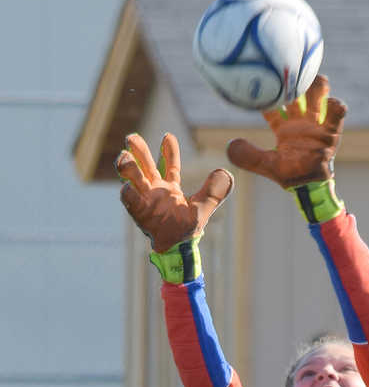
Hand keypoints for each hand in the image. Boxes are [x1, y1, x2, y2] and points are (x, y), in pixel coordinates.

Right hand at [116, 133, 233, 252]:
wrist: (177, 250)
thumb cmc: (186, 230)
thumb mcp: (202, 209)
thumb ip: (213, 192)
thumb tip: (226, 174)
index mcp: (170, 187)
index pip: (169, 164)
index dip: (169, 150)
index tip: (168, 136)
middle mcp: (155, 190)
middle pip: (144, 165)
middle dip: (138, 151)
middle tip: (132, 138)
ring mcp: (145, 200)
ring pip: (132, 179)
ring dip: (128, 168)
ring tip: (124, 158)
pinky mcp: (139, 213)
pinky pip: (131, 201)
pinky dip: (128, 194)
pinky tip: (127, 187)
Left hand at [227, 74, 345, 187]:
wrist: (309, 188)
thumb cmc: (288, 175)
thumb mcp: (266, 165)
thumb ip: (249, 157)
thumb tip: (230, 145)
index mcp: (282, 126)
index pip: (272, 103)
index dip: (266, 93)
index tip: (259, 81)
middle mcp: (299, 120)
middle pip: (297, 91)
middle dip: (293, 79)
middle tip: (288, 70)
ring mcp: (316, 124)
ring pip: (318, 95)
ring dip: (317, 86)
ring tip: (315, 82)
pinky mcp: (331, 132)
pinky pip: (337, 115)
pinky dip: (337, 107)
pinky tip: (332, 103)